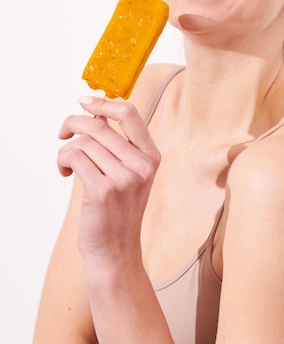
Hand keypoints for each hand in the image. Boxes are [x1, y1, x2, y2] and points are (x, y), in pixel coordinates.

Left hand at [57, 96, 160, 262]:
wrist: (115, 251)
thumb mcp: (128, 174)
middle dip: (74, 124)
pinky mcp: (103, 190)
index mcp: (151, 156)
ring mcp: (124, 178)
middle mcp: (141, 165)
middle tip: (63, 133)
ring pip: (84, 141)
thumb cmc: (117, 211)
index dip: (103, 103)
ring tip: (67, 164)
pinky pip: (75, 156)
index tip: (84, 101)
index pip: (129, 114)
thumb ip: (116, 144)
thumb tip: (95, 114)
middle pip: (99, 125)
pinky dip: (63, 160)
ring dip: (67, 149)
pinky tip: (65, 171)